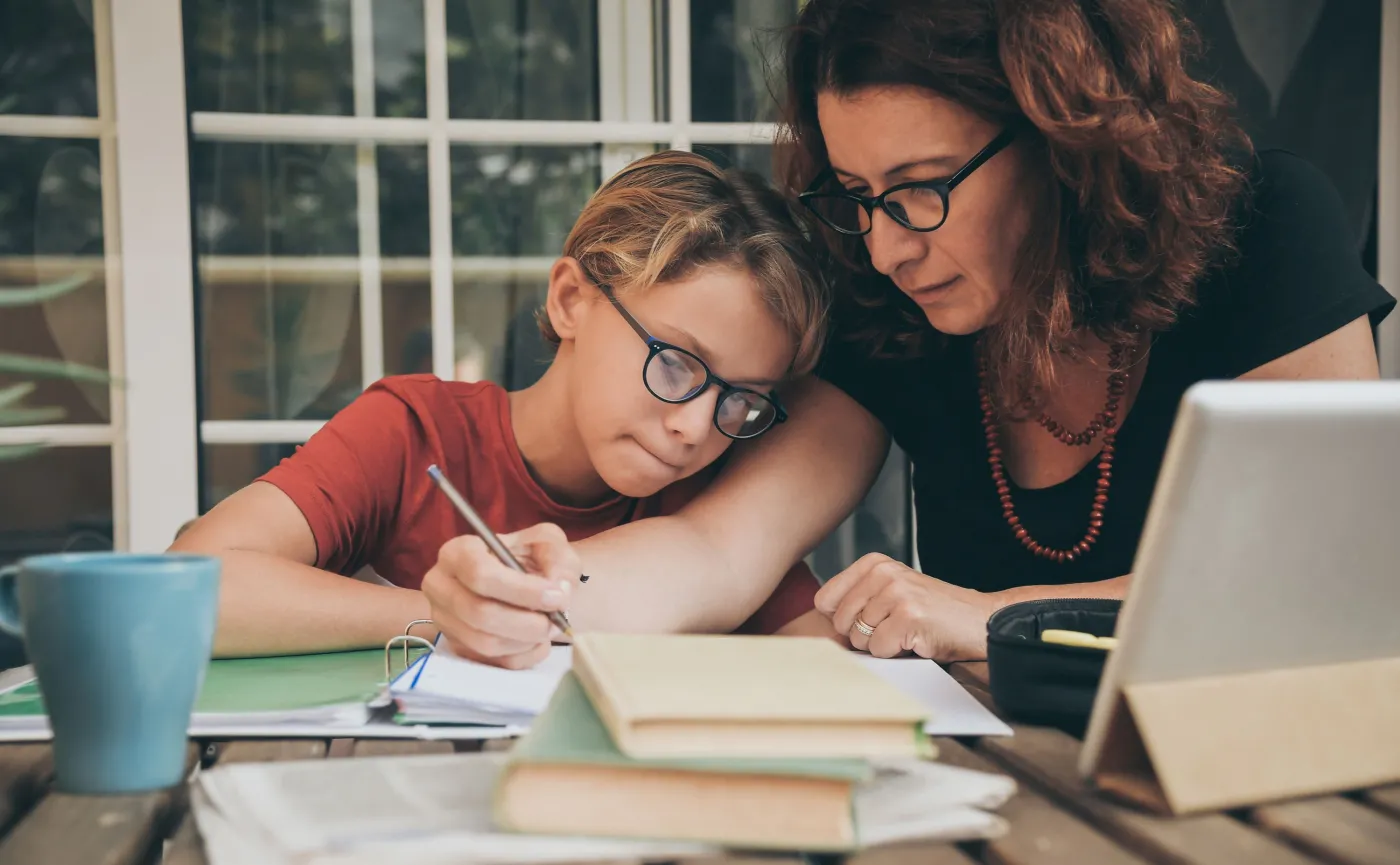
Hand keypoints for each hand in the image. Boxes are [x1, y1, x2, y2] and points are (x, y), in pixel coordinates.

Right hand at [421, 523, 577, 668]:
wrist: (528, 583)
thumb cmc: (533, 559)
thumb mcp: (549, 543)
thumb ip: (557, 560)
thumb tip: (559, 590)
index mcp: (458, 552)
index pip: (480, 574)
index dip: (521, 590)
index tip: (557, 597)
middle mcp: (441, 587)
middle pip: (480, 613)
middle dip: (527, 622)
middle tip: (558, 620)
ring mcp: (446, 621)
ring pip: (486, 643)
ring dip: (527, 640)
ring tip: (550, 628)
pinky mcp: (458, 647)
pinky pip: (493, 662)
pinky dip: (524, 655)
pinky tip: (537, 640)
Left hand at [814, 554, 999, 661]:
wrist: (980, 620)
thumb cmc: (934, 613)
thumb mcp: (891, 592)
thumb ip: (858, 600)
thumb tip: (824, 625)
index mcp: (874, 564)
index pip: (825, 599)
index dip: (842, 620)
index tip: (869, 619)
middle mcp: (883, 573)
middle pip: (840, 622)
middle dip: (863, 635)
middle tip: (894, 627)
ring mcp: (896, 593)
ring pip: (859, 638)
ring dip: (882, 644)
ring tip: (907, 631)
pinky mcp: (908, 616)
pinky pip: (879, 649)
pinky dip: (895, 652)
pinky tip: (916, 639)